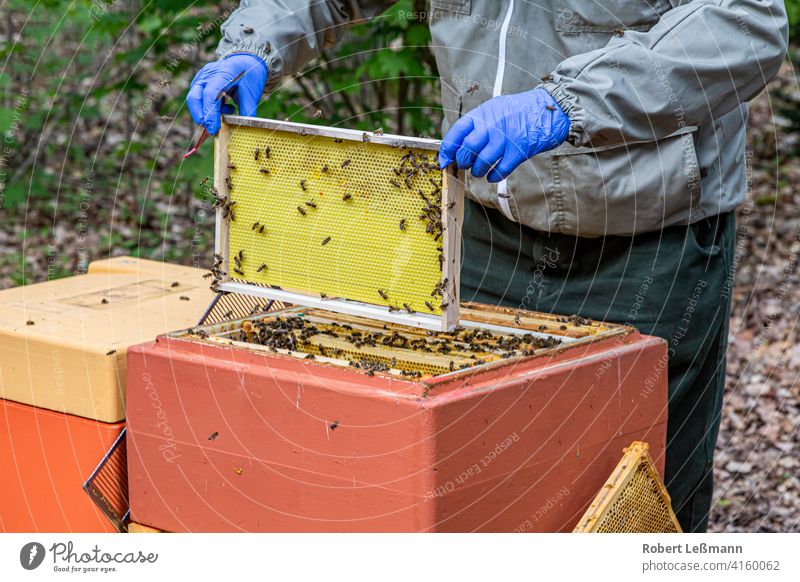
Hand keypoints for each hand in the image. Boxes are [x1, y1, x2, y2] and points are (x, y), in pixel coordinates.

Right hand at [187, 53, 267, 134]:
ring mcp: (202, 76)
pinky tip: (223, 106)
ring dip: (206, 112)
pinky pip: (198, 98)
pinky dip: (207, 107)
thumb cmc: (250, 76)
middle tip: (213, 129)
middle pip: (194, 97)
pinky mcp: (200, 81)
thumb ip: (247, 112)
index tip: (214, 128)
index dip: (210, 113)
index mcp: (223, 73)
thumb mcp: (252, 93)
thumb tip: (241, 129)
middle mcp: (208, 74)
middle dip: (201, 116)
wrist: (246, 61)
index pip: (210, 95)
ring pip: (194, 99)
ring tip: (228, 110)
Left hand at [438, 88, 569, 182]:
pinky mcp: (518, 151)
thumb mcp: (495, 108)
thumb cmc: (520, 110)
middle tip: (465, 165)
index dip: (447, 149)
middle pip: (467, 149)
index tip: (444, 160)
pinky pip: (500, 170)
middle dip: (463, 161)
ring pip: (481, 162)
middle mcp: (492, 125)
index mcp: (483, 113)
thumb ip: (478, 124)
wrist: (551, 109)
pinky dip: (493, 176)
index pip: (457, 132)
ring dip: (477, 171)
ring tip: (479, 171)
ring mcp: (506, 139)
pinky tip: (492, 176)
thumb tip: (459, 145)